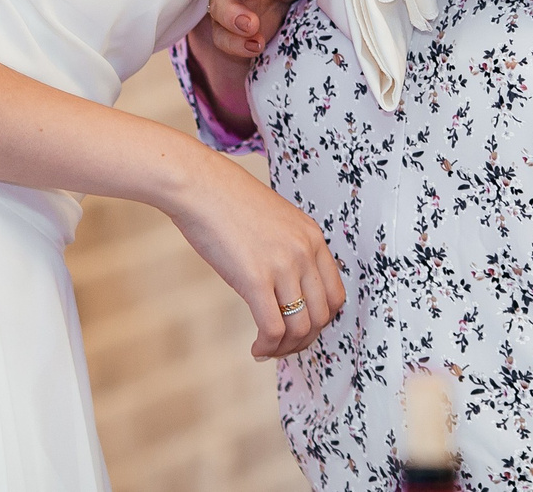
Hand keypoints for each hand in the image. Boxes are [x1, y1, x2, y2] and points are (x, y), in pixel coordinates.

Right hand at [163, 148, 346, 359]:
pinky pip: (273, 328)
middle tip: (284, 345)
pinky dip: (267, 347)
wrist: (197, 184)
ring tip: (268, 349)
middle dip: (304, 339)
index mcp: (312, 236)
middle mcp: (304, 251)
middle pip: (322, 316)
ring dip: (285, 348)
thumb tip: (285, 286)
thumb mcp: (273, 220)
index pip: (335, 294)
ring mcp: (283, 265)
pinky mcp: (256, 278)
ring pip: (300, 328)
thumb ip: (287, 248)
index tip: (300, 327)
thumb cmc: (225, 199)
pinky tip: (255, 348)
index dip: (320, 320)